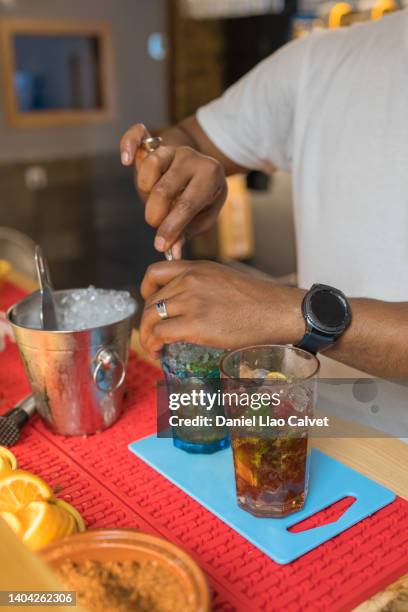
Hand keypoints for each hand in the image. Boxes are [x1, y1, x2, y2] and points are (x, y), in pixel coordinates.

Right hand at [120, 123, 226, 257]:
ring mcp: (172, 148)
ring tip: (155, 199)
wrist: (204, 169)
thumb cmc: (205, 198)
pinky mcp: (155, 143)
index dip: (170, 227)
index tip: (160, 245)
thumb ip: (187, 232)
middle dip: (156, 215)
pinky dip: (128, 143)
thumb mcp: (205, 216)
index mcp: (210, 175)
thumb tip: (172, 251)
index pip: (187, 204)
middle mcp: (191, 157)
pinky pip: (138, 135)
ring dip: (145, 191)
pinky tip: (126, 160)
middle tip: (158, 224)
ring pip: (149, 167)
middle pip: (163, 190)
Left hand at [140, 260, 305, 357]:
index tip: (149, 303)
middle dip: (147, 321)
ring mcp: (191, 301)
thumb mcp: (223, 279)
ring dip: (147, 336)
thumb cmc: (257, 301)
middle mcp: (190, 280)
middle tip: (153, 335)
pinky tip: (159, 352)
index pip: (154, 272)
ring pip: (151, 318)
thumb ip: (201, 284)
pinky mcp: (195, 324)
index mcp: (196, 268)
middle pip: (151, 300)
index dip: (145, 290)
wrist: (275, 311)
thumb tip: (185, 303)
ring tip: (154, 348)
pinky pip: (160, 333)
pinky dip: (154, 345)